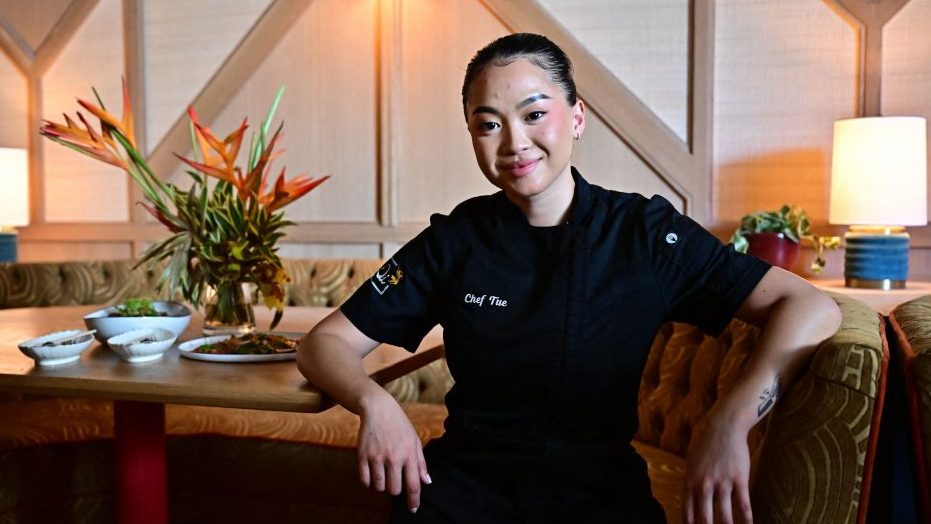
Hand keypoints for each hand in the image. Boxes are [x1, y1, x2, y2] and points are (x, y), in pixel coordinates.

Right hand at [357, 392, 431, 512]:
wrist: (378, 409)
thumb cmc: (400, 425)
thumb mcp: (415, 440)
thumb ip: (421, 462)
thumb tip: (426, 482)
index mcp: (409, 454)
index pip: (413, 485)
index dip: (414, 501)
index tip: (413, 509)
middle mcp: (393, 457)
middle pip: (394, 490)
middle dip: (395, 491)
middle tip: (394, 482)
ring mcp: (377, 457)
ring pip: (379, 487)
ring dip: (382, 486)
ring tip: (383, 476)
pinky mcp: (363, 455)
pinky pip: (364, 480)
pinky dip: (368, 482)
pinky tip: (372, 474)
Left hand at [683, 417, 752, 523]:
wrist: (724, 427)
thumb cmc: (706, 445)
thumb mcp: (692, 464)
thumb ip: (691, 484)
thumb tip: (691, 503)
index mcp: (690, 482)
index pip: (688, 513)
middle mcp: (704, 485)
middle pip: (705, 518)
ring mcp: (722, 483)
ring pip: (725, 516)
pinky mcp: (739, 479)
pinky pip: (743, 505)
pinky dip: (746, 519)